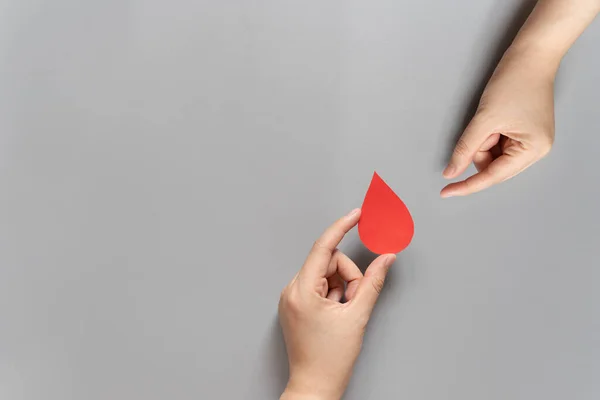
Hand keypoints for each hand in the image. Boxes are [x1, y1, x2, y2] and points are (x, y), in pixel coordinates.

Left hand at [279, 209, 395, 399]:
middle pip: (328, 262)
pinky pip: (318, 284)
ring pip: (325, 273)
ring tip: (343, 313)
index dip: (342, 227)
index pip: (324, 247)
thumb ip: (373, 282)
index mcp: (302, 290)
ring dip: (341, 287)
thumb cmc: (331, 358)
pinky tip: (335, 313)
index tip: (356, 214)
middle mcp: (292, 290)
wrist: (314, 385)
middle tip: (354, 302)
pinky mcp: (295, 304)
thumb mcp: (358, 316)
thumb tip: (386, 258)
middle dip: (348, 277)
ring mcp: (291, 297)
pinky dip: (333, 293)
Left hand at [441, 47, 555, 196]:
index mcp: (533, 150)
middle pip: (493, 167)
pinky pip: (497, 144)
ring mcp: (530, 142)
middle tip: (484, 126)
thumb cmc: (515, 82)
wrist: (530, 55)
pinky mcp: (523, 133)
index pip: (493, 176)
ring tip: (493, 117)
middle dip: (480, 149)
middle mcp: (536, 150)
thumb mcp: (484, 119)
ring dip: (484, 140)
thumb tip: (451, 172)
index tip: (446, 192)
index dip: (467, 185)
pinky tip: (495, 118)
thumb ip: (465, 149)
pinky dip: (489, 135)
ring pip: (493, 155)